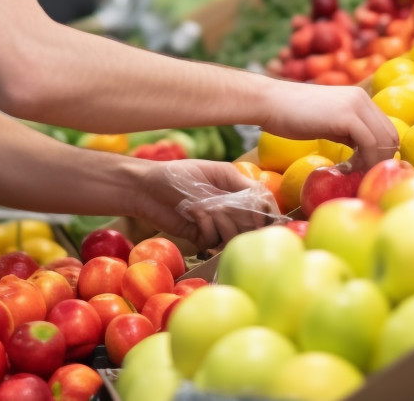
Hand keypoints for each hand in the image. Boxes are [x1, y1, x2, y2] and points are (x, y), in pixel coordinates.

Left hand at [133, 159, 283, 250]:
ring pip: (234, 235)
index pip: (264, 205)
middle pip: (252, 224)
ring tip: (203, 209)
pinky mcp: (201, 237)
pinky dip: (205, 228)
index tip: (261, 217)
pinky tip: (192, 216)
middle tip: (221, 206)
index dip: (267, 214)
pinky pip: (213, 241)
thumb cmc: (180, 174)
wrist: (147, 187)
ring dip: (220, 222)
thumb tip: (265, 204)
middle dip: (239, 217)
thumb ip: (243, 185)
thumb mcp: (217, 172)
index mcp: (237, 190)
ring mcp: (216, 224)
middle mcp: (230, 209)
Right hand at [259, 80, 398, 170]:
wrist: (270, 102)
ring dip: (373, 162)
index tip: (366, 168)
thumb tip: (362, 153)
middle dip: (381, 159)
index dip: (381, 152)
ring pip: (383, 140)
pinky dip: (365, 160)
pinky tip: (348, 168)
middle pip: (390, 135)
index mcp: (359, 98)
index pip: (386, 129)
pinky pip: (369, 143)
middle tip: (362, 174)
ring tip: (354, 173)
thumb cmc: (291, 114)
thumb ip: (347, 132)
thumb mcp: (327, 122)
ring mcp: (356, 105)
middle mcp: (362, 98)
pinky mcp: (346, 116)